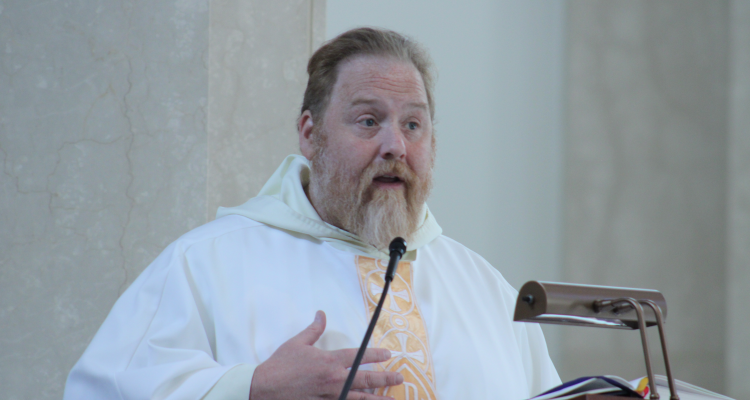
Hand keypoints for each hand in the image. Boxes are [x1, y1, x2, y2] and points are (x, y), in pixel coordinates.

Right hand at [249, 311, 403, 399]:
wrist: (264, 388)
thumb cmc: (280, 365)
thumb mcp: (297, 343)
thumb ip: (314, 329)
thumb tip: (321, 314)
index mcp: (329, 361)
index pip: (359, 356)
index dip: (376, 355)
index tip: (389, 355)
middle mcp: (334, 380)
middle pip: (366, 379)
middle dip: (385, 378)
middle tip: (399, 377)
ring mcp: (330, 396)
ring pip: (359, 398)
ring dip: (377, 398)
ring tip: (392, 399)